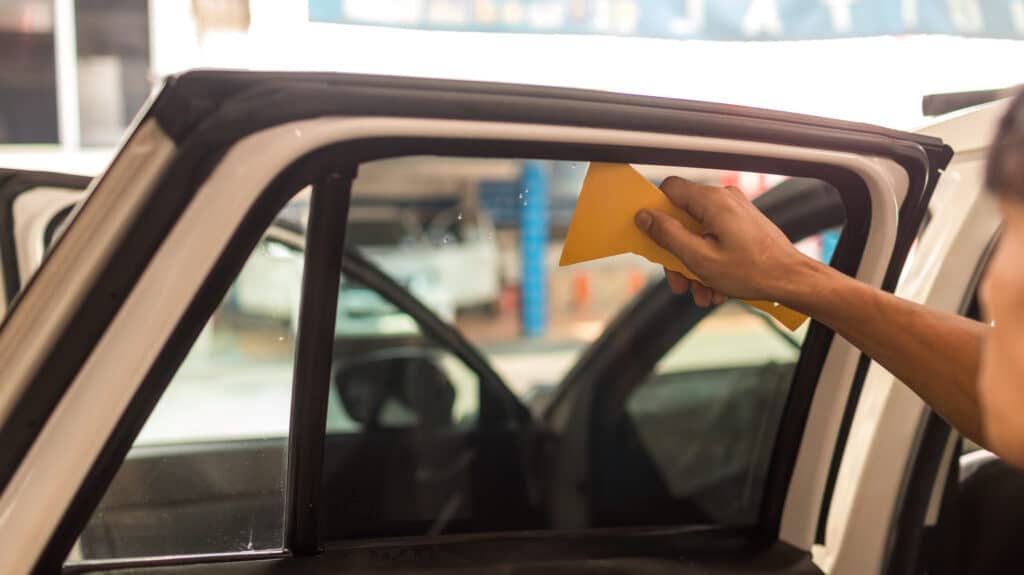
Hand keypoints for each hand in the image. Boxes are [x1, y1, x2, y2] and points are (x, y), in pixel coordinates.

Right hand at [635, 176, 815, 304]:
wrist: (792, 279)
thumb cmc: (753, 271)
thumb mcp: (699, 258)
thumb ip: (668, 235)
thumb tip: (644, 216)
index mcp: (712, 201)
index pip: (669, 189)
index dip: (655, 211)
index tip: (651, 235)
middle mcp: (723, 199)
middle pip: (682, 218)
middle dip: (676, 253)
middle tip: (679, 281)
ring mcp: (734, 211)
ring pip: (698, 232)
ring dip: (693, 264)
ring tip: (701, 292)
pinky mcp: (742, 223)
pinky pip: (714, 237)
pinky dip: (710, 261)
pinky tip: (715, 287)